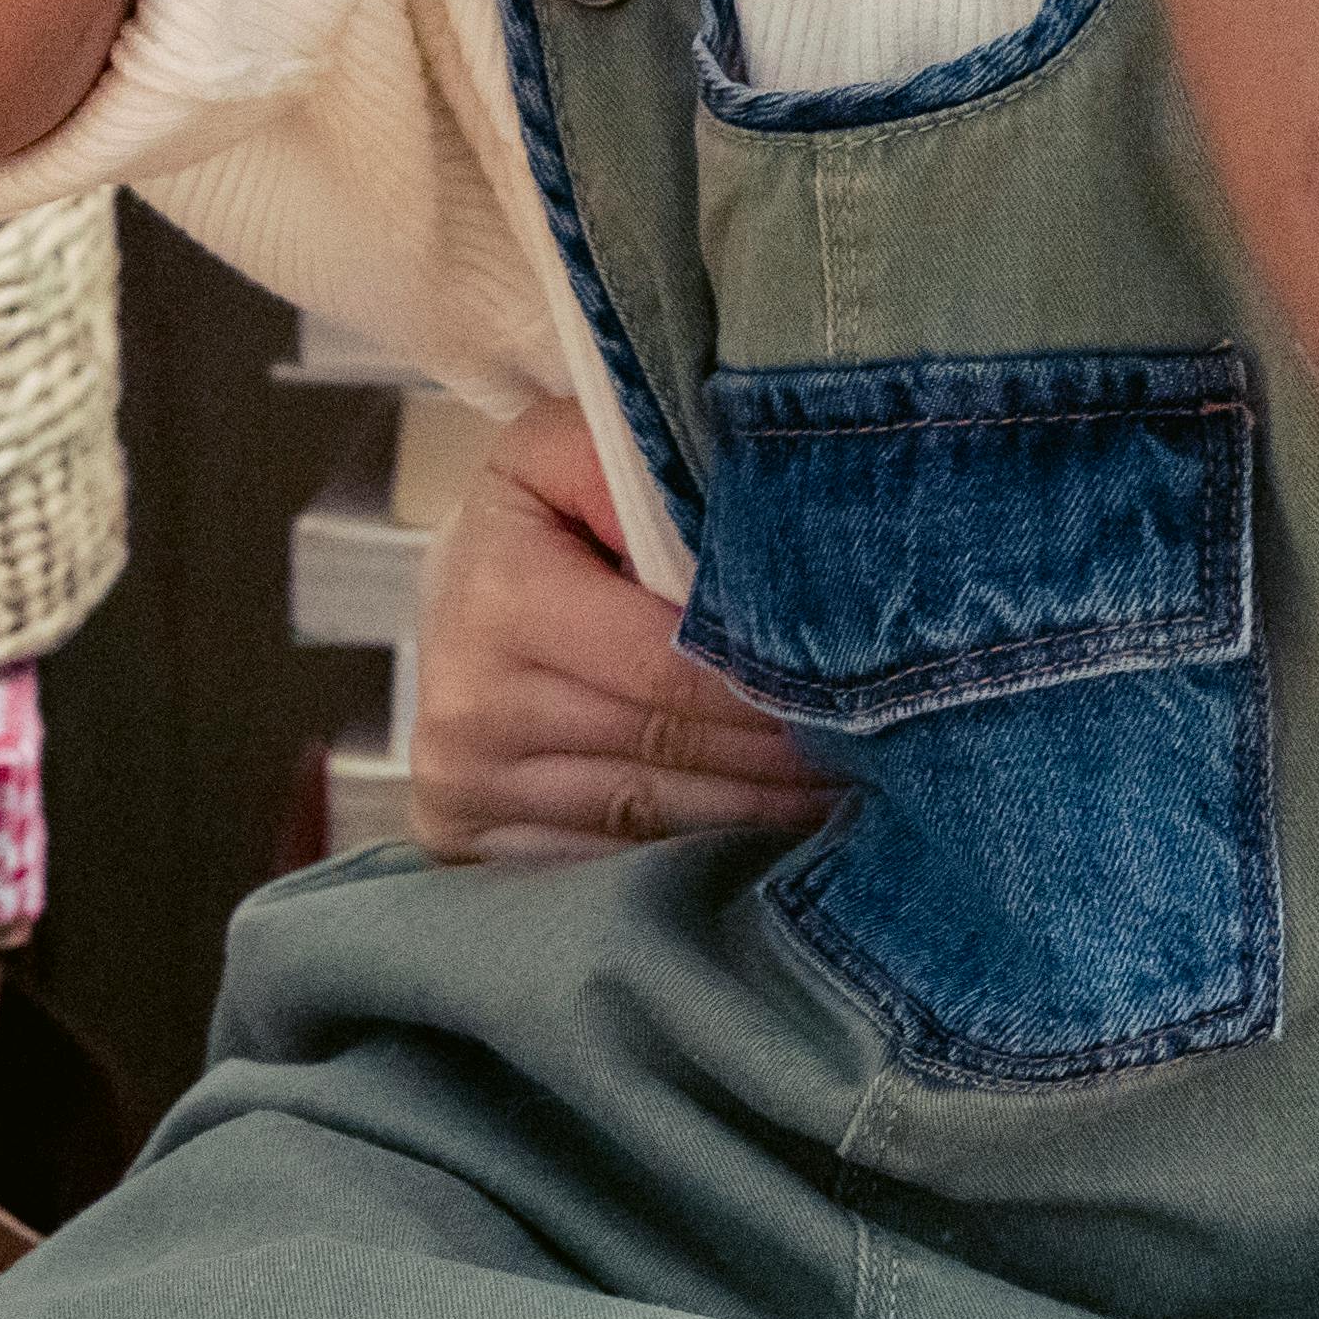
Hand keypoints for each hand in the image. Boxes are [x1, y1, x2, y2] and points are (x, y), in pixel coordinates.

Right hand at [407, 395, 832, 863]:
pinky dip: (691, 856)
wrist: (445, 605)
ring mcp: (470, 786)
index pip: (668, 664)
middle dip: (779, 756)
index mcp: (504, 599)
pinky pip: (608, 863)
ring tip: (840, 802)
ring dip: (754, 817)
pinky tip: (759, 841)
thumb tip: (725, 528)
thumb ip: (631, 466)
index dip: (765, 684)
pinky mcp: (468, 842)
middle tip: (873, 756)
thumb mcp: (559, 456)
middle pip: (669, 748)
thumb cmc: (530, 525)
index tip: (855, 693)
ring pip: (651, 820)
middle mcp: (474, 705)